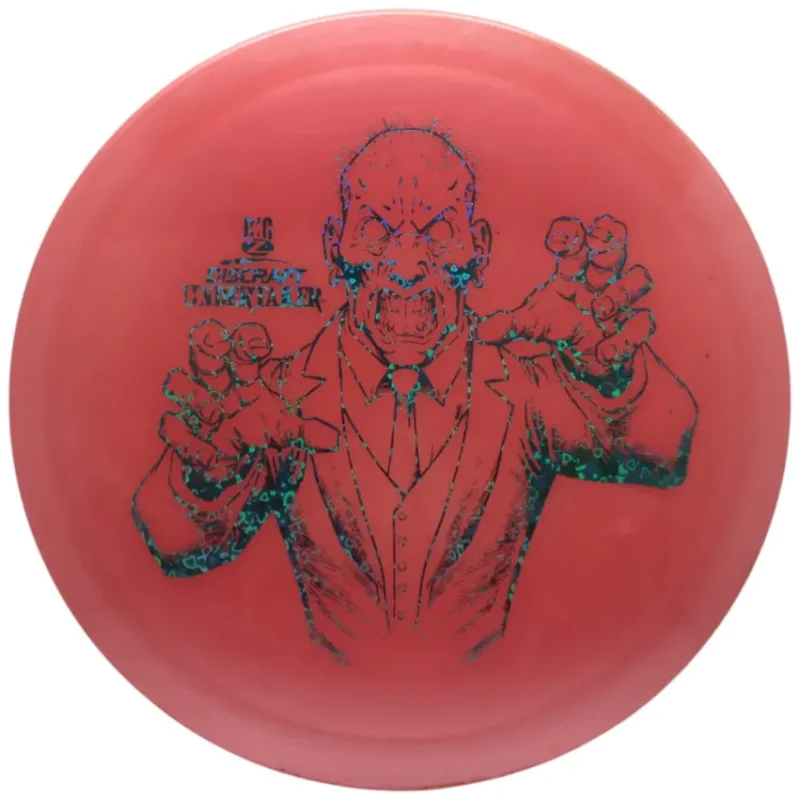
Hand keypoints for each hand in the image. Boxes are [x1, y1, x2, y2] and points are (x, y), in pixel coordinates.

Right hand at [159, 319, 337, 479]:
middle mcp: (218, 388)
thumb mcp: (283, 431)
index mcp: (245, 380)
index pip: (243, 349)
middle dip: (208, 348)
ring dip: (193, 396)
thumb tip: (332, 439)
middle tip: (215, 342)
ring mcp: (196, 408)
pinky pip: (172, 426)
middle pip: (207, 357)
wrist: (230, 463)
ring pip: (182, 385)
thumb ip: (304, 433)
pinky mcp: (182, 432)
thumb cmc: (257, 432)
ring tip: (214, 414)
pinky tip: (213, 457)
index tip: (258, 345)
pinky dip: (189, 440)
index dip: (247, 341)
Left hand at [478, 215, 654, 377]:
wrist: (585, 363)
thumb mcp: (531, 326)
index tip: (555, 241)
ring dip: (622, 290)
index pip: (576, 243)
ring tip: (601, 309)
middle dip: (610, 242)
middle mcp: (599, 283)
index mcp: (573, 275)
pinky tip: (605, 351)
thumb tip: (482, 332)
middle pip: (613, 248)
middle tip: (598, 248)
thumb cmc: (559, 330)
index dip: (571, 235)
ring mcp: (620, 305)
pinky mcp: (631, 331)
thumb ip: (509, 326)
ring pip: (637, 278)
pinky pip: (642, 323)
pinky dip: (626, 337)